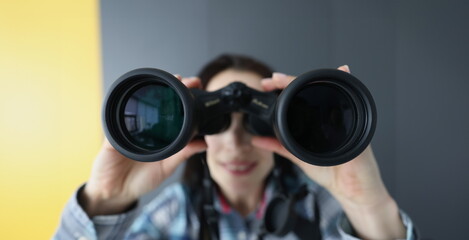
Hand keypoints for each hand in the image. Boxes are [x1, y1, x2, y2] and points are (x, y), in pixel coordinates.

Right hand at [81, 76, 206, 216]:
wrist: (116, 192)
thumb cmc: (141, 179)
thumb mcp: (167, 166)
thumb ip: (183, 153)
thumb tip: (204, 143)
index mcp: (159, 134)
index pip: (172, 111)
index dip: (183, 98)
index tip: (196, 87)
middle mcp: (144, 128)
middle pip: (157, 102)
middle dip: (172, 87)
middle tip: (185, 79)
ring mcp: (128, 129)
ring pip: (139, 105)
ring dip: (154, 91)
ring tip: (170, 82)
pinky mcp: (112, 136)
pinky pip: (118, 123)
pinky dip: (125, 112)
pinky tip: (137, 101)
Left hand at [252, 66, 405, 238]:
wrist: (354, 192)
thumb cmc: (333, 174)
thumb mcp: (299, 157)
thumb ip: (279, 146)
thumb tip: (257, 139)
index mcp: (319, 122)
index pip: (301, 98)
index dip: (286, 87)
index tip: (268, 83)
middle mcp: (333, 117)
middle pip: (315, 89)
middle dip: (294, 80)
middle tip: (275, 78)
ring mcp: (347, 120)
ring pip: (331, 92)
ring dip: (316, 79)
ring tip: (296, 77)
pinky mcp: (357, 127)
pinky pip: (350, 109)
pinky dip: (345, 93)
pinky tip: (341, 73)